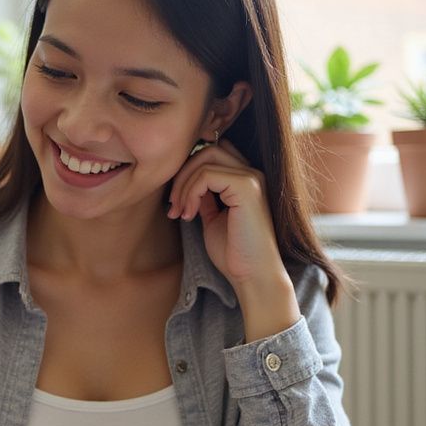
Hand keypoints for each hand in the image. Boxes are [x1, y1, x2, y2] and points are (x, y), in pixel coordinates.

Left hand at [167, 140, 283, 284]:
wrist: (252, 275)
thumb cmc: (233, 253)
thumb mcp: (212, 218)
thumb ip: (203, 197)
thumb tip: (186, 182)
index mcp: (245, 180)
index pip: (213, 152)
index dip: (189, 169)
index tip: (177, 201)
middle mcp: (252, 173)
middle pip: (206, 150)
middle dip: (181, 175)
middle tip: (173, 207)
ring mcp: (251, 178)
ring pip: (204, 158)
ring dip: (183, 185)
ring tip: (179, 213)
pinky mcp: (247, 188)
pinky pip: (206, 175)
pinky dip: (190, 193)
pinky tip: (189, 216)